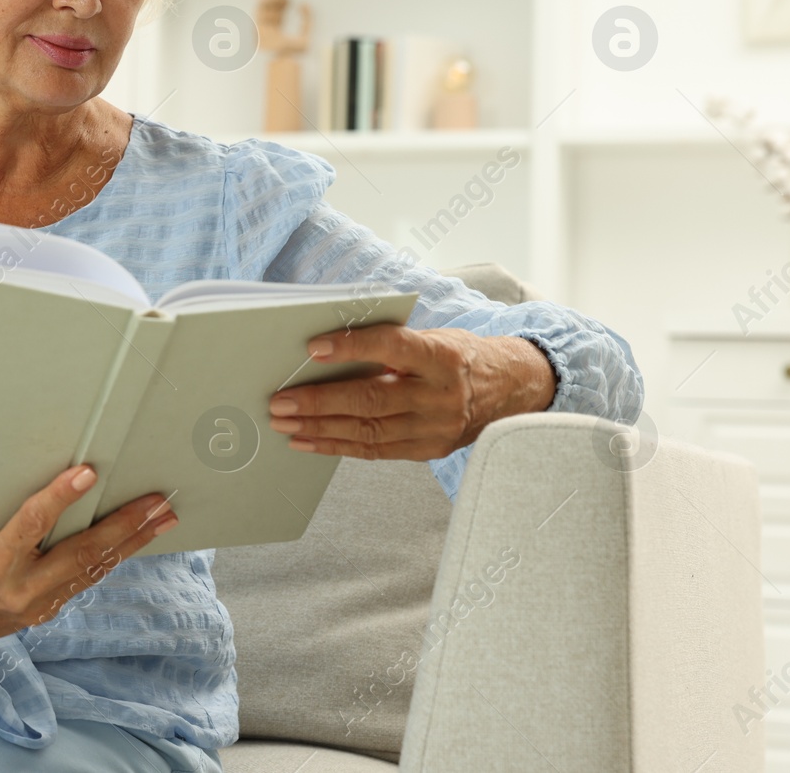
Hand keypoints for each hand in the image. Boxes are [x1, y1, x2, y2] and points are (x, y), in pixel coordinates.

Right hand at [0, 465, 177, 656]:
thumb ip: (10, 520)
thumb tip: (55, 485)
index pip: (32, 523)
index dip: (61, 496)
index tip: (87, 472)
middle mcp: (18, 590)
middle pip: (82, 554)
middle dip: (126, 526)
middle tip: (158, 504)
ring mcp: (35, 607)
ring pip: (92, 569)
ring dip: (131, 542)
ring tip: (161, 520)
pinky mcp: (43, 614)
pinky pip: (83, 581)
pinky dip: (109, 558)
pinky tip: (132, 542)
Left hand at [266, 325, 555, 461]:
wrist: (509, 390)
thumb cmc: (458, 357)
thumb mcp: (433, 338)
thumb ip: (389, 345)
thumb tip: (326, 350)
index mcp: (442, 357)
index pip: (391, 347)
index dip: (351, 346)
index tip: (312, 348)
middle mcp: (440, 395)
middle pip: (371, 399)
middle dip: (319, 402)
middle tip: (280, 400)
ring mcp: (435, 428)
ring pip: (368, 431)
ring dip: (319, 429)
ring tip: (284, 423)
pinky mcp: (428, 450)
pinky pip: (375, 451)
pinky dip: (336, 446)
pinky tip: (308, 440)